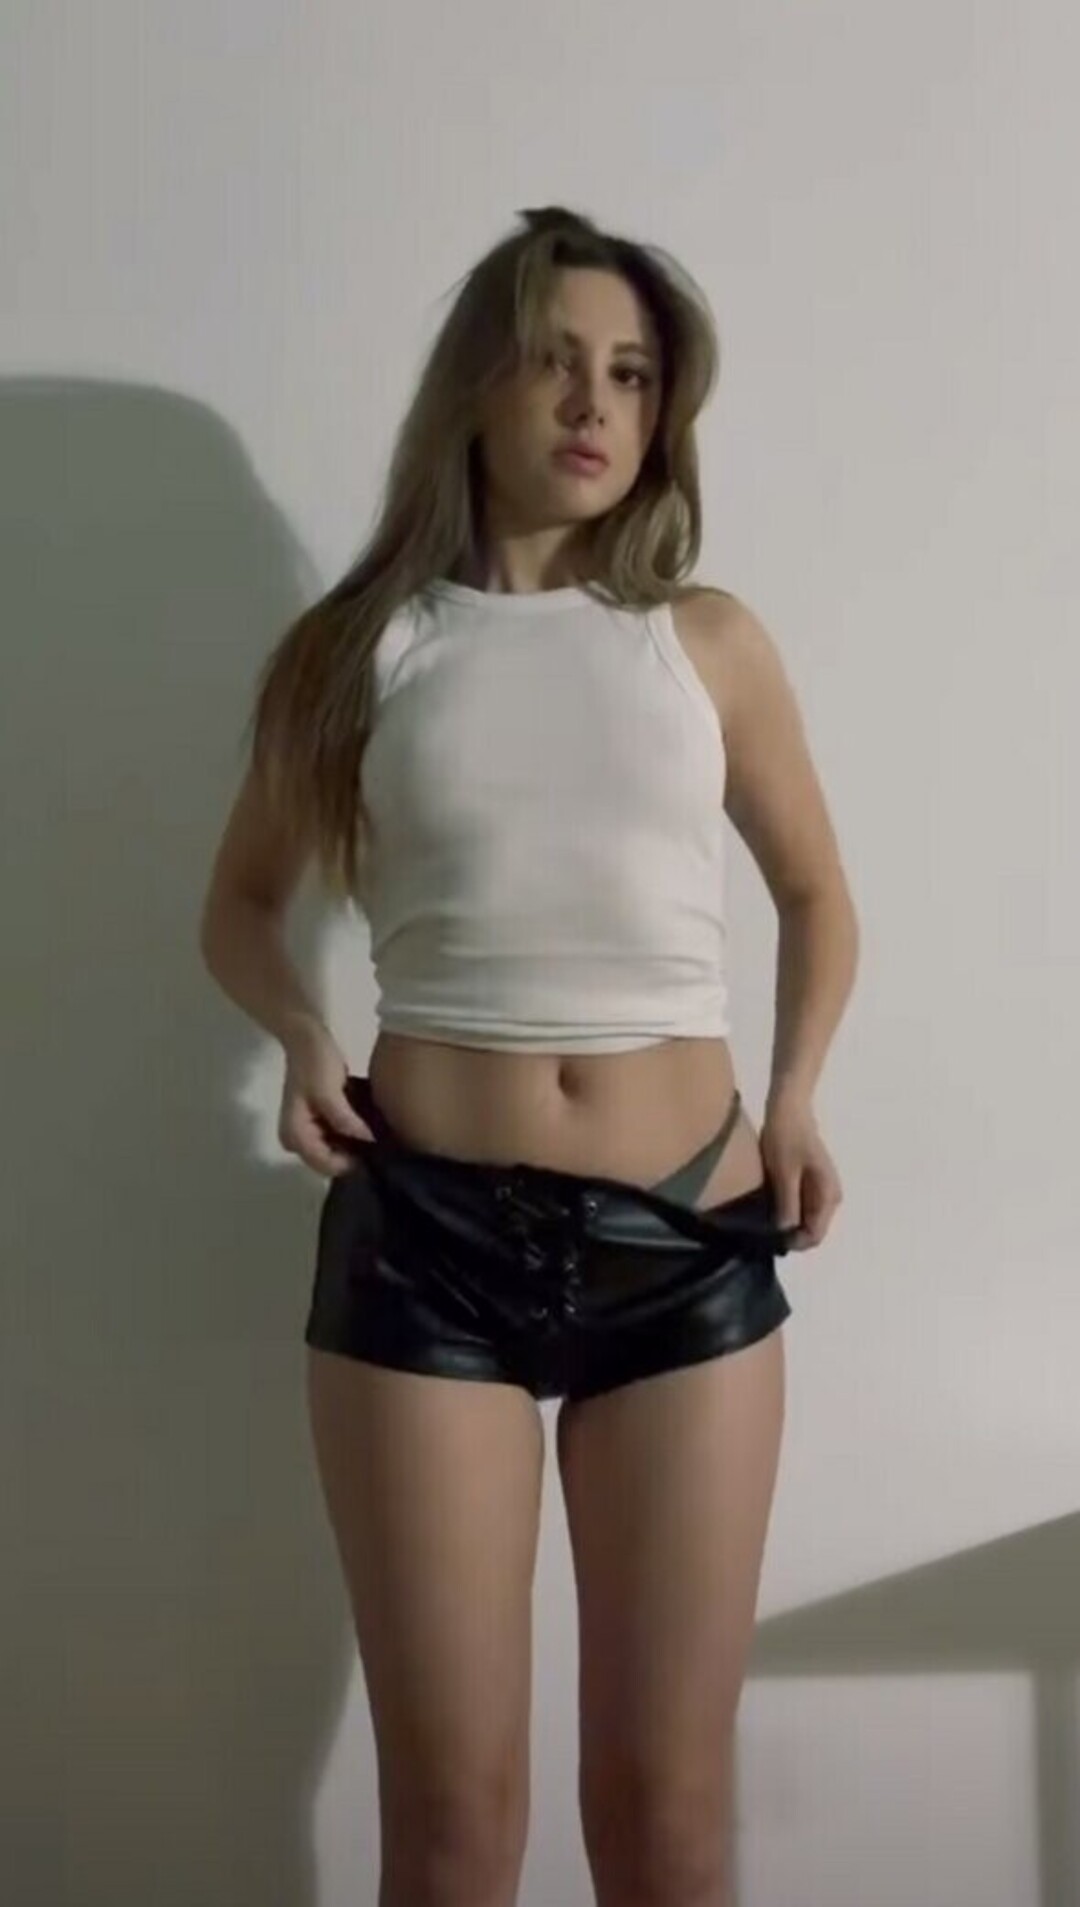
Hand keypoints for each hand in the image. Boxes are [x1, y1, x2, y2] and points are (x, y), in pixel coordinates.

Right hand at [278, 1021, 373, 1177]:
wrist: (306, 1037)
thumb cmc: (315, 1062)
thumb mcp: (328, 1091)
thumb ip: (345, 1119)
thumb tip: (368, 1140)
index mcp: (295, 1135)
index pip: (325, 1164)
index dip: (352, 1161)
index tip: (376, 1149)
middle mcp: (297, 1141)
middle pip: (330, 1162)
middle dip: (354, 1154)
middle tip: (380, 1142)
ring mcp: (307, 1133)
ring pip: (336, 1152)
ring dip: (355, 1145)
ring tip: (377, 1133)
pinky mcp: (318, 1123)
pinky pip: (337, 1139)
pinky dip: (352, 1135)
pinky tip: (367, 1126)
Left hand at [759, 1089, 842, 1250]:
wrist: (788, 1107)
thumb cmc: (785, 1138)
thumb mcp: (784, 1173)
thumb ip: (788, 1205)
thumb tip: (785, 1233)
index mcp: (829, 1196)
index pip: (814, 1236)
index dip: (792, 1242)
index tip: (767, 1237)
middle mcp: (831, 1197)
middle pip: (812, 1230)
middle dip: (789, 1233)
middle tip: (761, 1227)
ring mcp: (823, 1189)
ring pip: (806, 1218)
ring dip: (787, 1221)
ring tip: (763, 1214)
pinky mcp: (812, 1181)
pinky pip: (802, 1205)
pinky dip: (787, 1208)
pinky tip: (769, 1201)